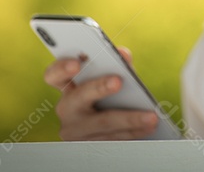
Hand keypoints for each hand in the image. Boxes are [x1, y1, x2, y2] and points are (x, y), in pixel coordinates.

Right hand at [44, 47, 159, 140]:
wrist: (114, 128)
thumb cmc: (111, 95)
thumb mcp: (112, 77)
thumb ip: (117, 63)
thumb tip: (123, 54)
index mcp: (68, 87)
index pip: (54, 75)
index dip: (61, 68)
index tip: (76, 63)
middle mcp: (67, 109)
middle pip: (79, 98)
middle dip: (99, 88)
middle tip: (118, 81)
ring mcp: (76, 131)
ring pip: (101, 124)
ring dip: (129, 119)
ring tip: (150, 116)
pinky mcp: (89, 148)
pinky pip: (113, 140)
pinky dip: (132, 133)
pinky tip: (148, 127)